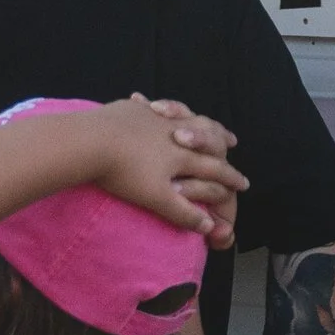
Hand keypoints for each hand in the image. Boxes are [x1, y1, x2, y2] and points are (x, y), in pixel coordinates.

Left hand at [98, 97, 246, 244]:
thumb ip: (184, 213)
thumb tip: (208, 227)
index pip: (214, 167)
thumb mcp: (157, 199)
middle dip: (221, 139)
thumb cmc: (124, 173)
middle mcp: (174, 132)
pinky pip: (149, 107)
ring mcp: (153, 118)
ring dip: (194, 119)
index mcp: (182, 155)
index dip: (231, 177)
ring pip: (183, 116)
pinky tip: (155, 107)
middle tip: (233, 141)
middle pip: (206, 134)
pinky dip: (158, 108)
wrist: (90, 142)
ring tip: (199, 120)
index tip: (244, 183)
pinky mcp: (131, 109)